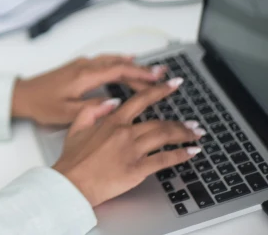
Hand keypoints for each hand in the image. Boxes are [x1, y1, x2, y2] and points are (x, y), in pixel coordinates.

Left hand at [11, 54, 165, 125]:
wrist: (22, 95)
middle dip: (142, 69)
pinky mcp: (77, 67)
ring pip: (112, 61)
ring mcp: (80, 65)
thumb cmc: (41, 104)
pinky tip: (124, 62)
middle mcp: (84, 66)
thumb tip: (115, 103)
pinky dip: (118, 61)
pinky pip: (104, 60)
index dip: (141, 74)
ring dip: (132, 65)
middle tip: (164, 75)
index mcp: (84, 76)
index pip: (119, 71)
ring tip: (151, 70)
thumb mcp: (68, 113)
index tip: (159, 78)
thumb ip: (93, 108)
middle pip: (119, 64)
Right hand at [53, 78, 205, 206]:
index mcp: (112, 121)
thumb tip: (111, 102)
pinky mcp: (137, 169)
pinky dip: (180, 155)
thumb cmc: (73, 159)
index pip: (140, 100)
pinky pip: (164, 159)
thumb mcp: (76, 127)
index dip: (159, 91)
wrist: (72, 182)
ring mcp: (133, 151)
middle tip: (194, 123)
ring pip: (164, 137)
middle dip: (180, 122)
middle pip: (159, 123)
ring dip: (183, 135)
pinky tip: (191, 153)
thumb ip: (93, 110)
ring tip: (195, 135)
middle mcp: (125, 133)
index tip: (173, 85)